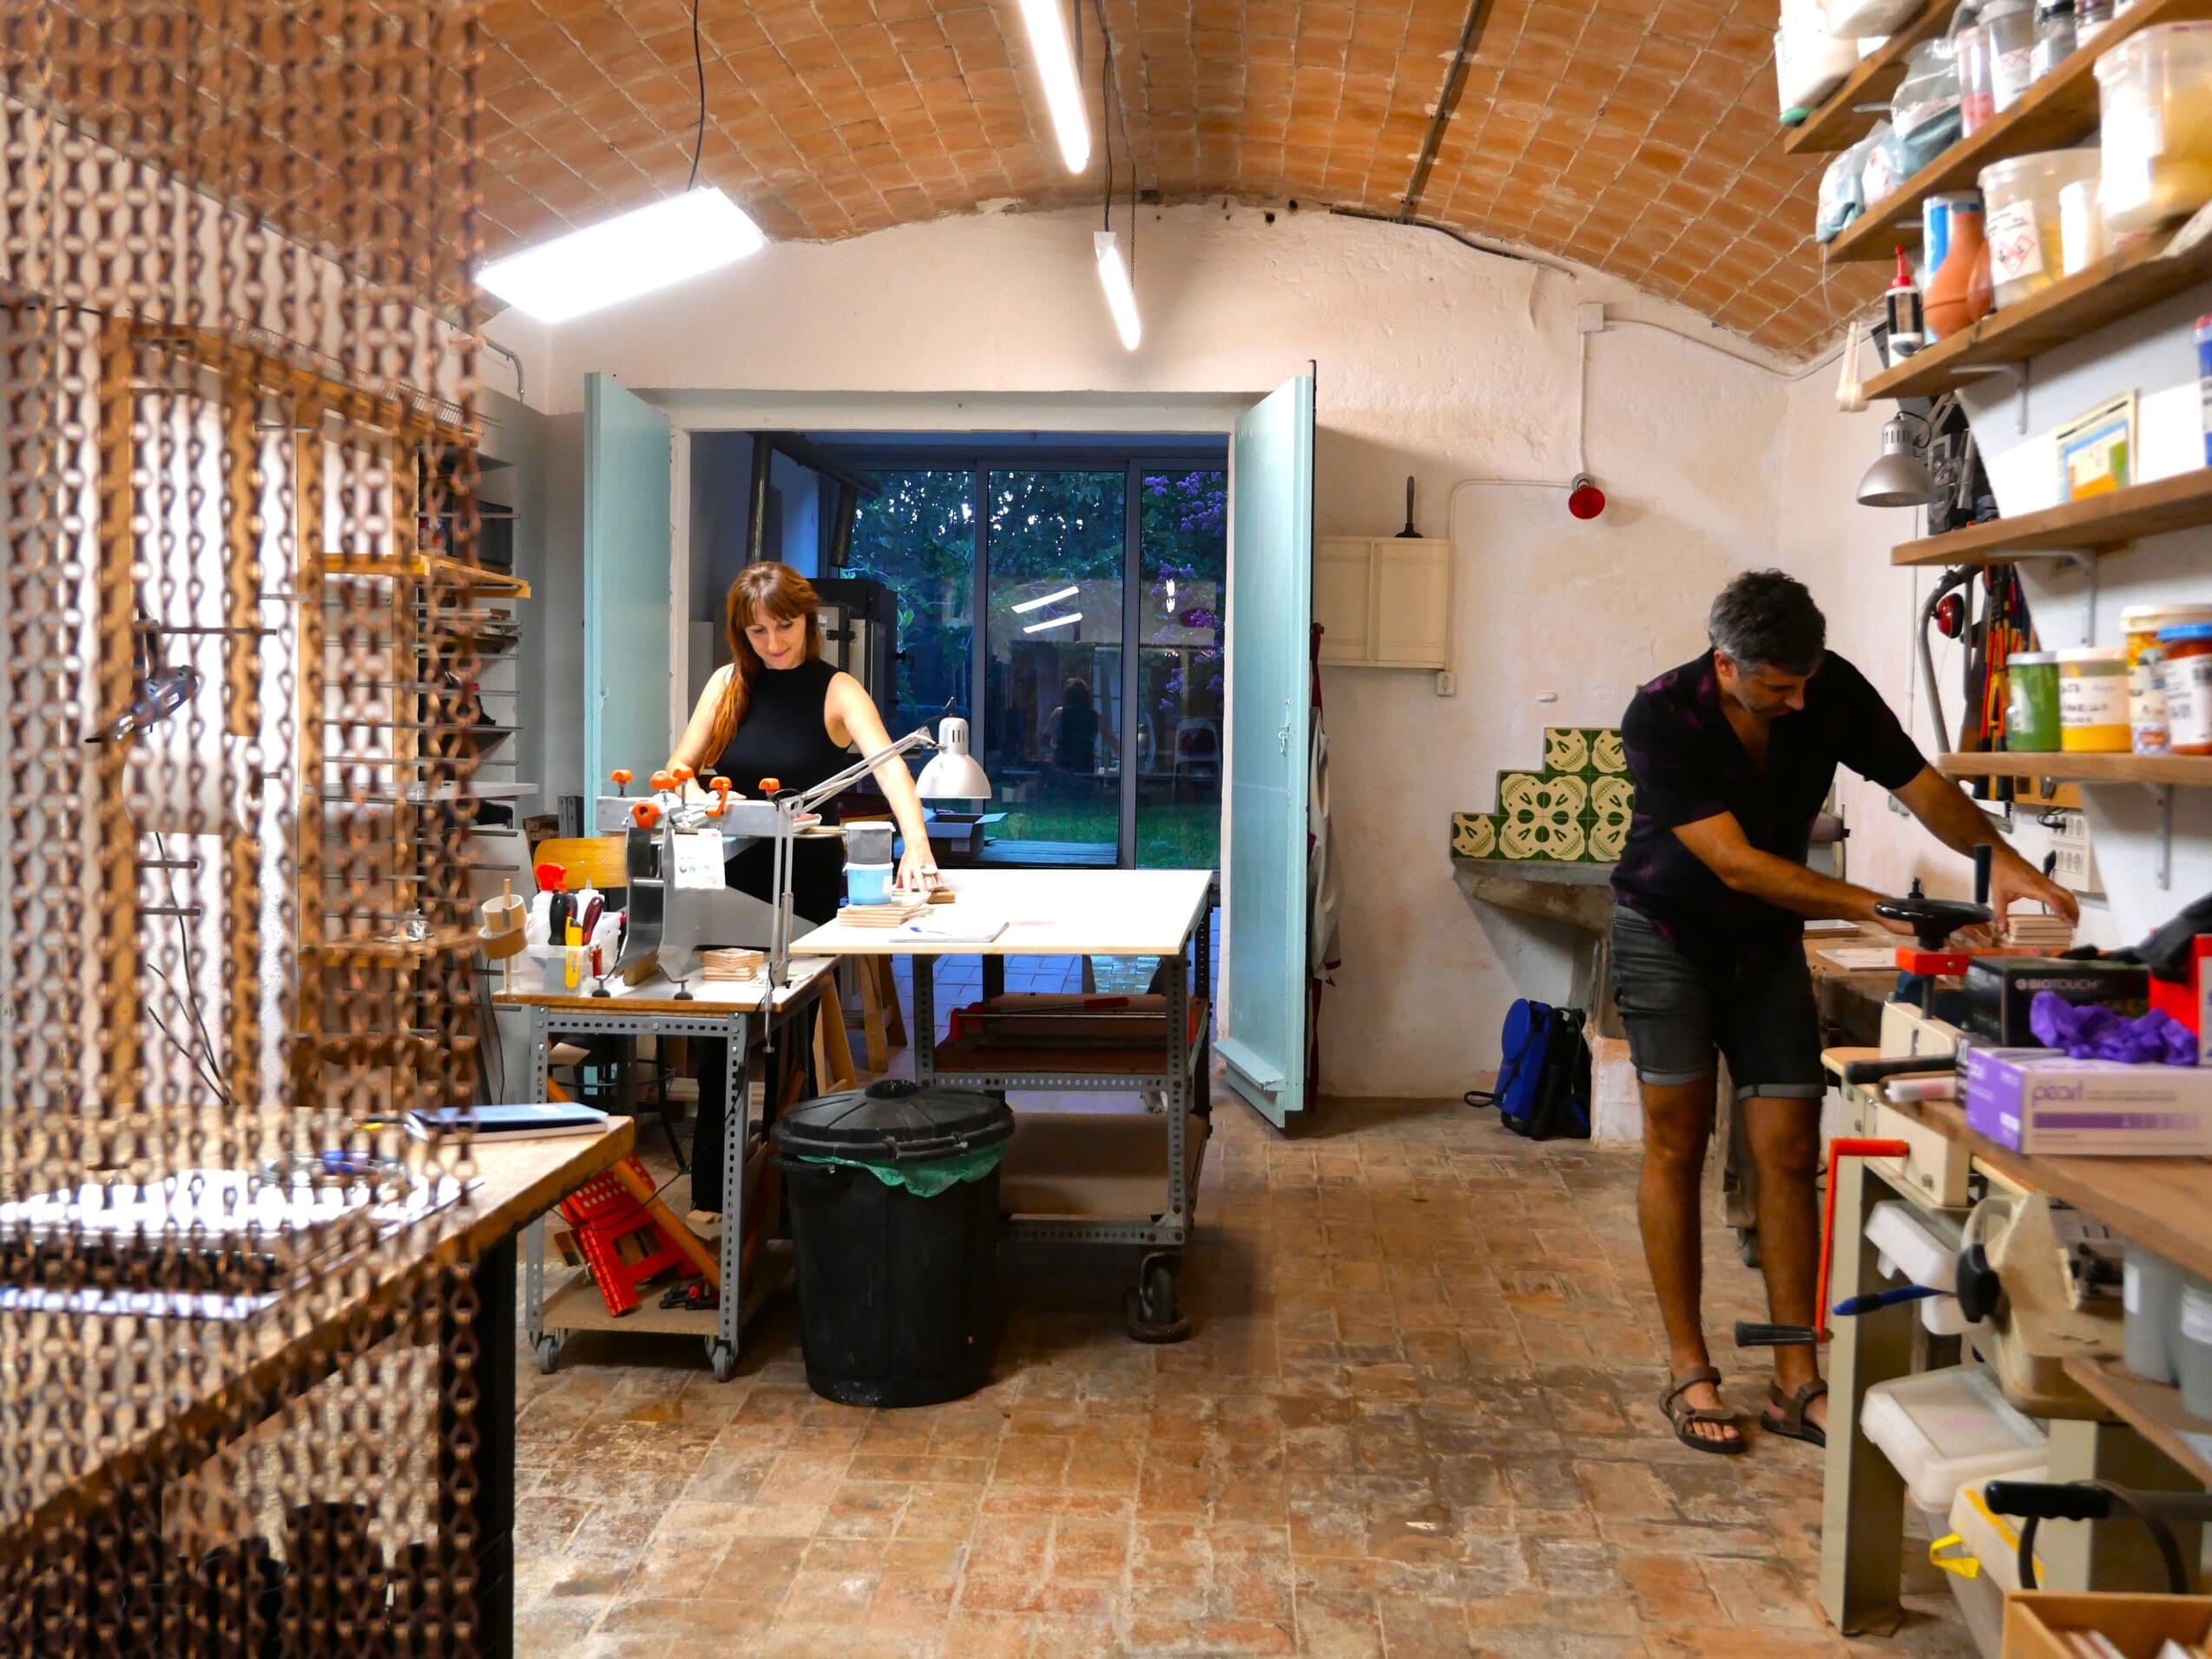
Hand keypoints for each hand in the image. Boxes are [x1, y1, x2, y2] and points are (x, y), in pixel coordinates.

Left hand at [897, 844, 942, 892]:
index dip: (907, 888)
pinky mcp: (932, 865)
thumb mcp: (902, 869)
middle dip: (921, 888)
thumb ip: (899, 881)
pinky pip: (937, 872)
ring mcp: (925, 867)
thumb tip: (896, 890)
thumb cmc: (909, 858)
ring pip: (929, 876)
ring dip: (930, 883)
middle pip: (919, 879)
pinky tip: (941, 885)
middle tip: (923, 896)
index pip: (906, 880)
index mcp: (907, 869)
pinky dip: (939, 879)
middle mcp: (916, 868)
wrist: (917, 844)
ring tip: (930, 890)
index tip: (908, 895)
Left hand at [1866, 894, 1992, 948]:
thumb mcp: (1908, 924)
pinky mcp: (1925, 926)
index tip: (1987, 929)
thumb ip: (1924, 931)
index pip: (1961, 919)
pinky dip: (1951, 938)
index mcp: (1937, 915)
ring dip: (1966, 934)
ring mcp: (1931, 922)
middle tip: (1988, 938)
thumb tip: (1941, 941)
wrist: (1880, 910)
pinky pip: (1942, 932)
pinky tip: (1955, 946)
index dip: (1975, 924)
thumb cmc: (1892, 915)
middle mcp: (1937, 917)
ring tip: (1977, 942)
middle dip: (1975, 930)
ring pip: (1953, 927)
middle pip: (1960, 923)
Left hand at [1989, 846, 2080, 928]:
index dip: (2059, 909)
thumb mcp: (1999, 896)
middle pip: (2066, 896)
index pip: (2052, 899)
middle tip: (2074, 924)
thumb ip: (2000, 914)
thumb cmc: (2002, 873)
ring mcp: (2046, 881)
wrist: (2003, 856)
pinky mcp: (2044, 880)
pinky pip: (2059, 890)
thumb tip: (2001, 929)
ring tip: (2072, 919)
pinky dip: (2065, 900)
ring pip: (2065, 892)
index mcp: (2034, 887)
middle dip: (2073, 909)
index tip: (2064, 920)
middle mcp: (2044, 884)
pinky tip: (2062, 908)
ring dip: (2071, 905)